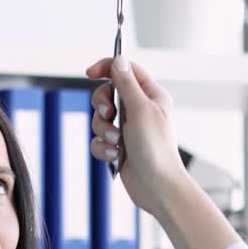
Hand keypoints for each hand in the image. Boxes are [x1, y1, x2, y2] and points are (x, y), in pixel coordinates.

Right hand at [85, 56, 191, 218]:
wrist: (157, 187)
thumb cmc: (156, 149)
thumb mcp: (140, 110)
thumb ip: (126, 84)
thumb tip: (118, 60)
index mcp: (151, 96)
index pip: (126, 70)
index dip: (108, 67)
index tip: (90, 73)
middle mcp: (139, 110)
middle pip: (107, 93)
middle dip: (102, 106)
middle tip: (109, 114)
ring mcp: (128, 129)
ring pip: (100, 119)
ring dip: (103, 131)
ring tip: (117, 143)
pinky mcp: (118, 147)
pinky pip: (99, 140)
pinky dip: (103, 147)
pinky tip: (114, 156)